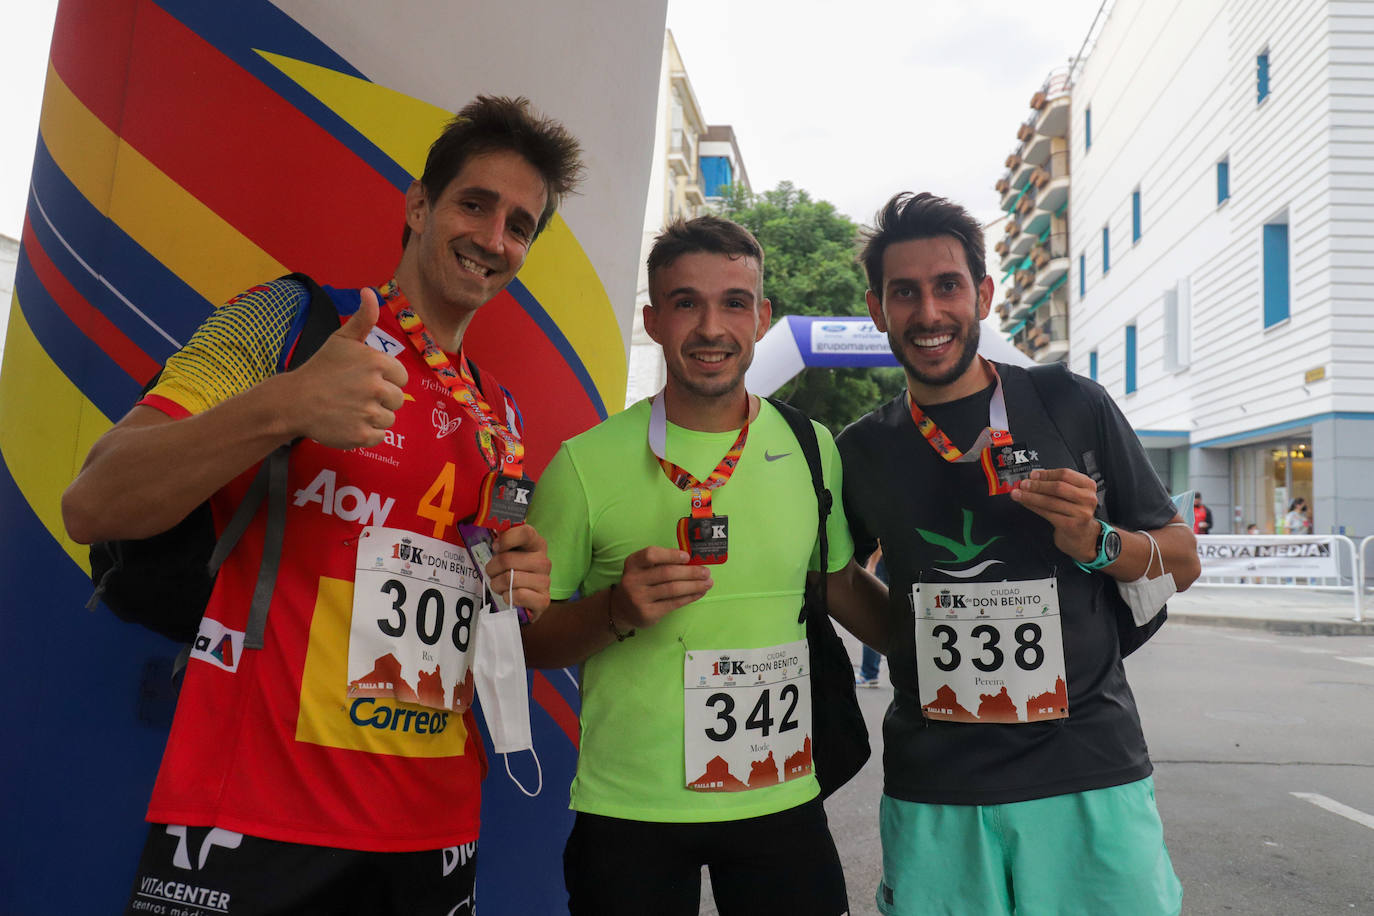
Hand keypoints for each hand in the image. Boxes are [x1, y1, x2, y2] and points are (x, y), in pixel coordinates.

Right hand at [288, 287, 408, 448]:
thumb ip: (363, 318)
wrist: (294, 401)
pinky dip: (366, 433)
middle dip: (380, 399)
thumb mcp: (342, 339)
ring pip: (389, 419)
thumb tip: (370, 291)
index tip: (364, 379)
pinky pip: (379, 436)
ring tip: (350, 408)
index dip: (385, 379)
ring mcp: (368, 412)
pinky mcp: (361, 435)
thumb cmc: (321, 368)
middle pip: (397, 399)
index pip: (401, 377)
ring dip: (373, 416)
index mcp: (376, 362)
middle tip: (355, 395)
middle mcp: (376, 387)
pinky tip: (349, 422)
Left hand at [482, 522, 552, 620]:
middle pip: (507, 559)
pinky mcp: (543, 600)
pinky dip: (507, 597)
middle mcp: (544, 561)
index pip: (525, 532)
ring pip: (509, 579)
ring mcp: (546, 581)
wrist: (527, 599)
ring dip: (496, 584)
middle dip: (492, 568)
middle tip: (492, 572)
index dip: (506, 539)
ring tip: (499, 585)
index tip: (496, 547)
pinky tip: (510, 595)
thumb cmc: (514, 571)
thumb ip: (503, 539)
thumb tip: (496, 529)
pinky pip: (517, 595)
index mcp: (537, 544)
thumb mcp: (509, 552)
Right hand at [610, 546, 712, 630]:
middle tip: (706, 572)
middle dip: (690, 572)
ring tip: (708, 583)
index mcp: (632, 563)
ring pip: (672, 589)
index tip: (688, 557)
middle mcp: (633, 579)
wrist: (622, 609)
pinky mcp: (647, 613)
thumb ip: (662, 563)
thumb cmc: (640, 583)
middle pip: (666, 573)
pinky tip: (699, 593)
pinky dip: (689, 597)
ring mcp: (639, 597)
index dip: (671, 555)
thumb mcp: (643, 569)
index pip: (651, 554)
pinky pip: (673, 603)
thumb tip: (693, 561)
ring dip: (694, 585)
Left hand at [1009, 467, 1100, 562]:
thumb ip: (1056, 484)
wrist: (1082, 536)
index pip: (1065, 474)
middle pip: (1058, 487)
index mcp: (1088, 486)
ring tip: (1018, 494)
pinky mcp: (1070, 525)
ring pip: (1050, 501)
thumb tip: (1033, 478)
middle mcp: (1087, 498)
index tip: (1032, 475)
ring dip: (1030, 496)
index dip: (1046, 474)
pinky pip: (1047, 513)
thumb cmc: (1075, 512)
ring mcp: (1080, 513)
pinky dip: (1033, 507)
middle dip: (1037, 485)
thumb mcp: (1072, 494)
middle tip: (1023, 484)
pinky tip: (1025, 503)